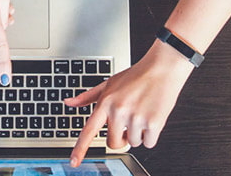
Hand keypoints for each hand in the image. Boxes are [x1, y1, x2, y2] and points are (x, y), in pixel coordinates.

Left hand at [65, 40, 194, 166]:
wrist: (162, 68)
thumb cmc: (136, 76)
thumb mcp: (108, 83)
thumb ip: (87, 97)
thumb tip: (68, 103)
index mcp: (106, 103)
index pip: (89, 130)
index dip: (80, 148)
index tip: (74, 162)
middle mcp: (119, 111)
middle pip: (113, 143)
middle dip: (121, 138)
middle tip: (128, 122)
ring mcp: (136, 118)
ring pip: (133, 143)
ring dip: (138, 133)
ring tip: (142, 113)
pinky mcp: (153, 123)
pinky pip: (149, 143)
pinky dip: (151, 135)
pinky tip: (152, 116)